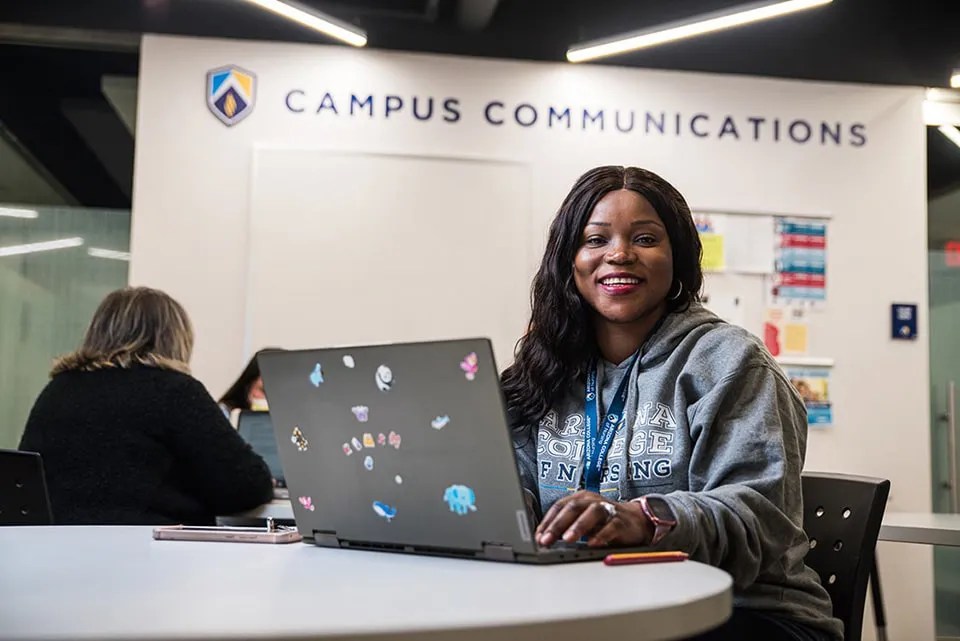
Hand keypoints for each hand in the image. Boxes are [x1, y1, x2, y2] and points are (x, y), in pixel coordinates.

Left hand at [535, 491, 652, 547]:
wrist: (636, 520)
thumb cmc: (604, 521)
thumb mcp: (583, 520)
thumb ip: (566, 526)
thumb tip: (544, 539)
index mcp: (580, 498)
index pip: (559, 506)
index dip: (547, 521)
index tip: (538, 536)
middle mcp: (593, 501)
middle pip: (573, 508)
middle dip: (557, 525)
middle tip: (546, 539)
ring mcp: (608, 509)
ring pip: (592, 513)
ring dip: (578, 526)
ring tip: (567, 539)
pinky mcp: (621, 521)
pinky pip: (611, 527)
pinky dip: (601, 535)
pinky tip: (592, 543)